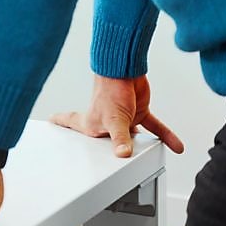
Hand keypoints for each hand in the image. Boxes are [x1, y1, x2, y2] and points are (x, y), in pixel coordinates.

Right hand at [50, 74, 184, 156]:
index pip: (70, 123)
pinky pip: (153, 127)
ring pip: (132, 135)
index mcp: (92, 123)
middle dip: (107, 147)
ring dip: (143, 145)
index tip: (50, 120)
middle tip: (104, 155)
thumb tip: (122, 155)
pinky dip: (165, 135)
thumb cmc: (111, 89)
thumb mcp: (115, 120)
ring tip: (149, 157)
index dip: (60, 123)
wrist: (127, 68)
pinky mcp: (139, 111)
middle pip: (105, 138)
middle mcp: (105, 121)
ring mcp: (123, 117)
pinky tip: (175, 145)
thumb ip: (120, 139)